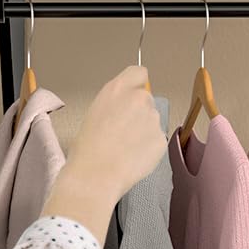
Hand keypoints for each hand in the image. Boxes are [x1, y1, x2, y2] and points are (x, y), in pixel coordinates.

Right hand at [44, 67, 168, 241]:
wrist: (95, 175)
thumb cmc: (86, 149)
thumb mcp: (95, 113)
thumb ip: (115, 105)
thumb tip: (124, 112)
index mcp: (117, 89)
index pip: (139, 73)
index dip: (137, 85)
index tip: (133, 96)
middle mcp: (138, 99)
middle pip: (146, 100)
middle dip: (140, 113)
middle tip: (125, 132)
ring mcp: (153, 119)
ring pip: (153, 122)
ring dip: (145, 132)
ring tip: (126, 149)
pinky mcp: (161, 139)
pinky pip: (157, 141)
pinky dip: (149, 149)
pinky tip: (133, 159)